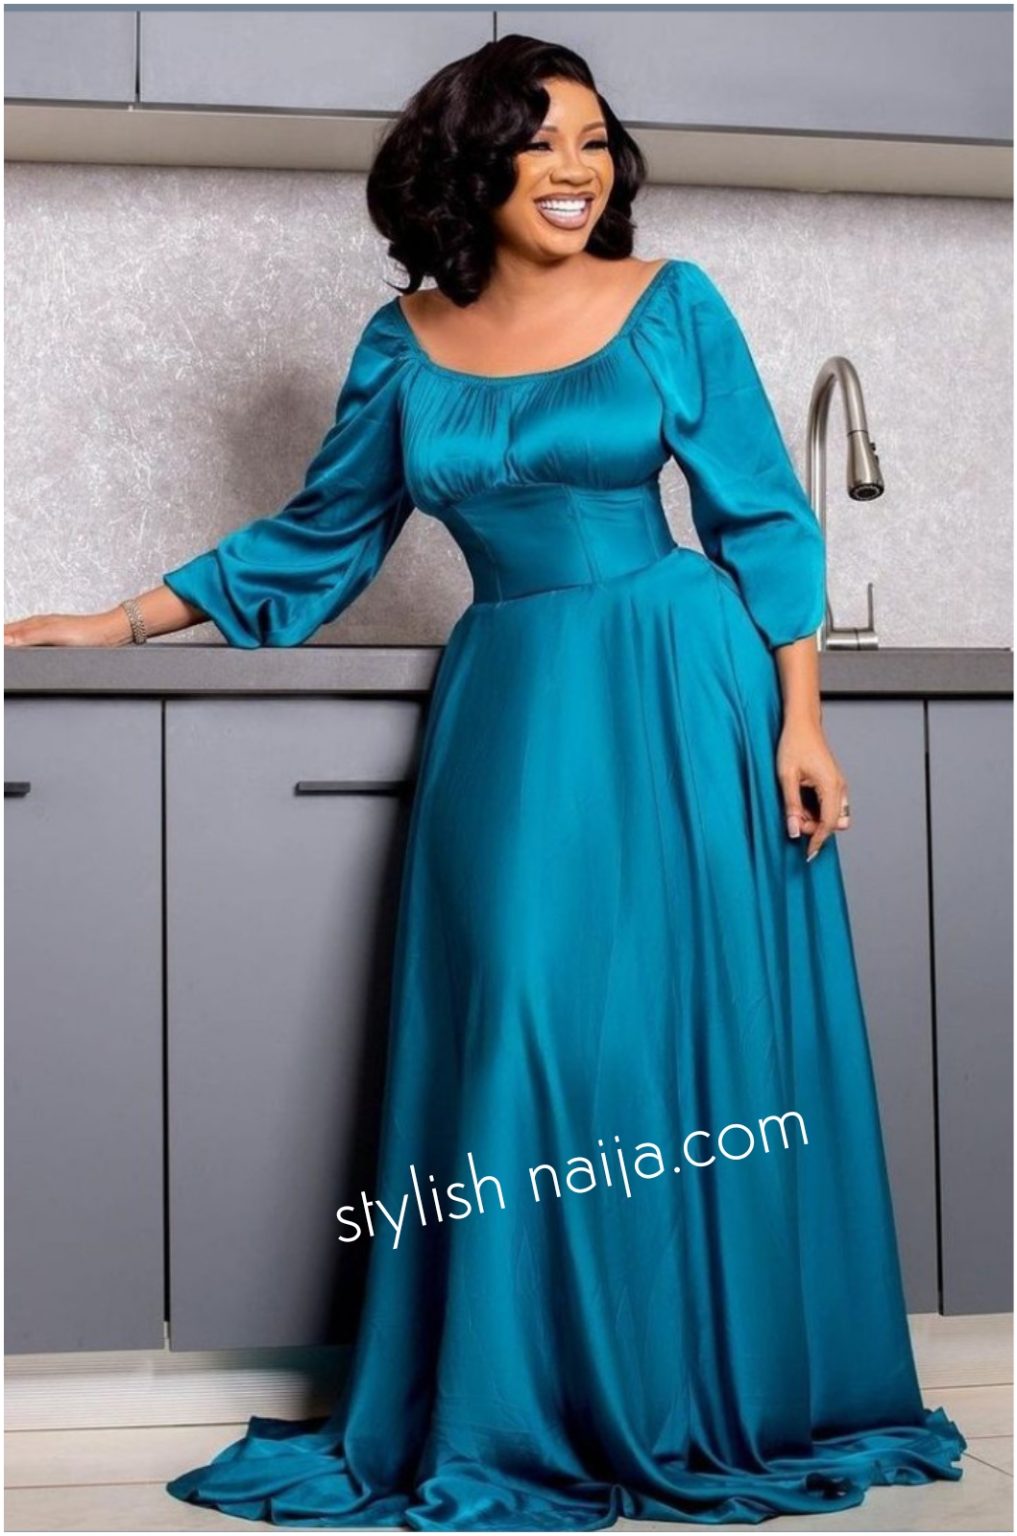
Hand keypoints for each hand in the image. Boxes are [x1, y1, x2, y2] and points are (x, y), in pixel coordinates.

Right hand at [4, 607, 133, 647]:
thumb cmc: (86, 632)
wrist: (110, 633)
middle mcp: (39, 626)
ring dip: (11, 641)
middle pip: (11, 633)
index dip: (0, 637)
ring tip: (6, 648)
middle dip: (3, 639)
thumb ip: (29, 635)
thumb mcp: (54, 634)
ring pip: (22, 637)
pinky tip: (26, 653)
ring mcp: (48, 632)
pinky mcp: (57, 640)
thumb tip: (4, 639)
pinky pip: (34, 643)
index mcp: (35, 623)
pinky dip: (24, 648)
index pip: (6, 631)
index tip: (0, 648)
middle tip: (2, 657)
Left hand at [776, 715, 850, 862]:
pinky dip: (817, 811)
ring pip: (833, 816)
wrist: (802, 724)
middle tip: (794, 818)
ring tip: (796, 808)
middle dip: (815, 827)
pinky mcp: (834, 783)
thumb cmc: (793, 745)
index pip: (829, 824)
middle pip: (834, 823)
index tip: (808, 854)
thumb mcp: (786, 777)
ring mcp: (838, 785)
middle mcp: (839, 787)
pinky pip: (830, 806)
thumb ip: (791, 806)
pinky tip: (801, 802)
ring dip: (816, 819)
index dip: (818, 841)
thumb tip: (794, 831)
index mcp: (830, 786)